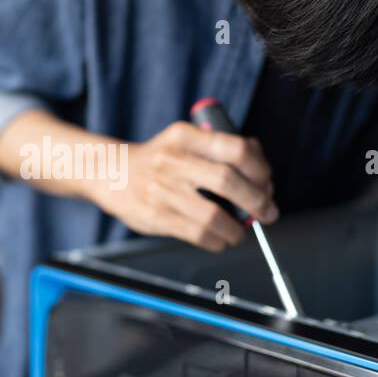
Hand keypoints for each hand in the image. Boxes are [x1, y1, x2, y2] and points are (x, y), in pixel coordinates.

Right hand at [96, 121, 277, 251]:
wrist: (110, 173)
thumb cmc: (158, 160)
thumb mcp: (184, 141)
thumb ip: (219, 148)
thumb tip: (261, 170)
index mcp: (185, 136)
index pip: (235, 148)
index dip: (260, 169)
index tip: (267, 183)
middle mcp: (173, 160)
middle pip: (229, 180)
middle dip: (257, 201)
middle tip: (267, 211)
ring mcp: (162, 189)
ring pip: (214, 214)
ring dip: (237, 228)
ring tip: (242, 232)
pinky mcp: (156, 216)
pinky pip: (197, 233)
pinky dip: (217, 240)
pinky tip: (221, 239)